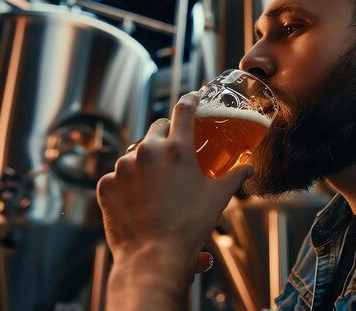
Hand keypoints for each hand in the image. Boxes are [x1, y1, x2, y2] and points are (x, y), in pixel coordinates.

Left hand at [97, 92, 253, 309]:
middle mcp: (147, 151)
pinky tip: (139, 199)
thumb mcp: (217, 198)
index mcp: (177, 150)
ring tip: (157, 183)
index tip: (193, 97)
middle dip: (167, 134)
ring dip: (146, 161)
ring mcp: (123, 168)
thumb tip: (249, 169)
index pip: (184, 110)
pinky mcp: (106, 185)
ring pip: (136, 152)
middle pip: (157, 128)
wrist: (153, 257)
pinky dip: (128, 182)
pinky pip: (117, 175)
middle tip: (175, 148)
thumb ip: (234, 178)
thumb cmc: (189, 227)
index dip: (190, 100)